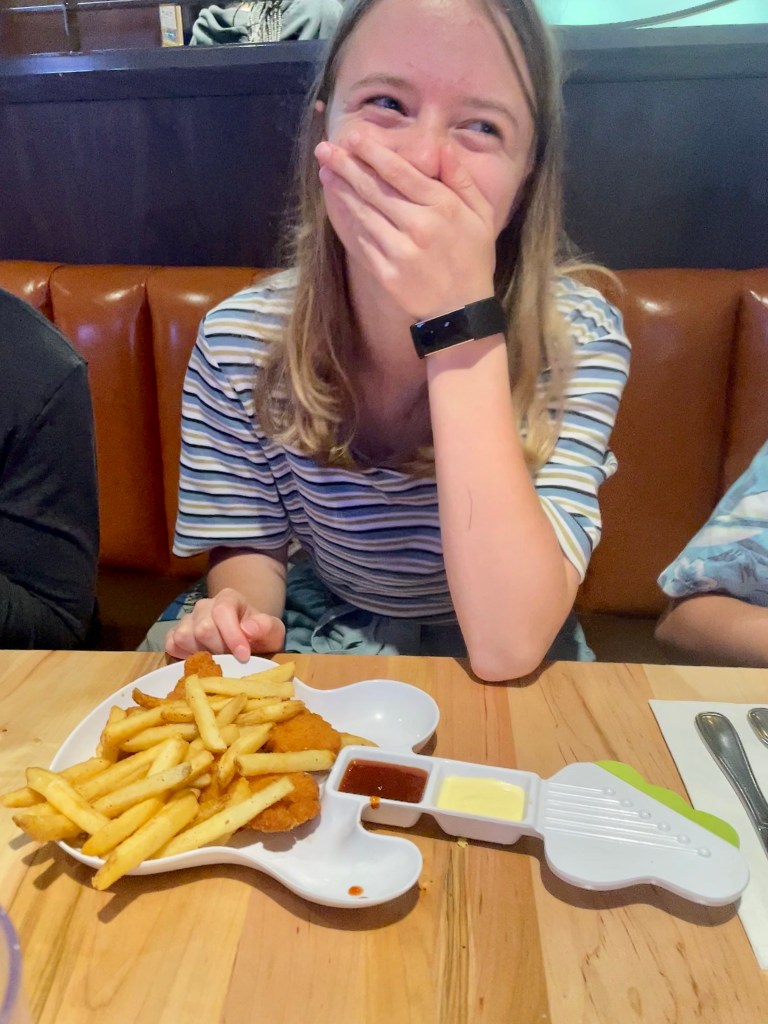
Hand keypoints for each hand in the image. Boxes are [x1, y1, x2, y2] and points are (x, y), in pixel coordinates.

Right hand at [164, 587, 285, 662]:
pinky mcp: (175, 634)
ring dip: (201, 654)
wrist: (245, 640)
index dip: (232, 635)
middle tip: (231, 659)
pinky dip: (182, 656)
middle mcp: (204, 606)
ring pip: (184, 637)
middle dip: (219, 649)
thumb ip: (266, 626)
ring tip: (217, 659)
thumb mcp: (272, 631)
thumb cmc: (258, 635)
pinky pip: (170, 644)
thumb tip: (248, 629)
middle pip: (202, 628)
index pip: (222, 611)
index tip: (244, 656)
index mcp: (228, 598)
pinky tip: (200, 660)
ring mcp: (187, 620)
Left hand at [315, 133, 495, 320]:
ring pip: (363, 213)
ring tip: (325, 171)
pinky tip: (337, 206)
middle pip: (375, 189)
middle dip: (347, 165)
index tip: (353, 137)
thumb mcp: (481, 215)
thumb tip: (442, 149)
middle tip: (325, 149)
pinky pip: (361, 242)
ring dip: (341, 190)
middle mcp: (419, 226)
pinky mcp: (387, 274)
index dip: (372, 153)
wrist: (463, 311)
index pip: (399, 172)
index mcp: (442, 207)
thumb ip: (462, 180)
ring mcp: (400, 251)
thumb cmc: (473, 259)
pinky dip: (347, 222)